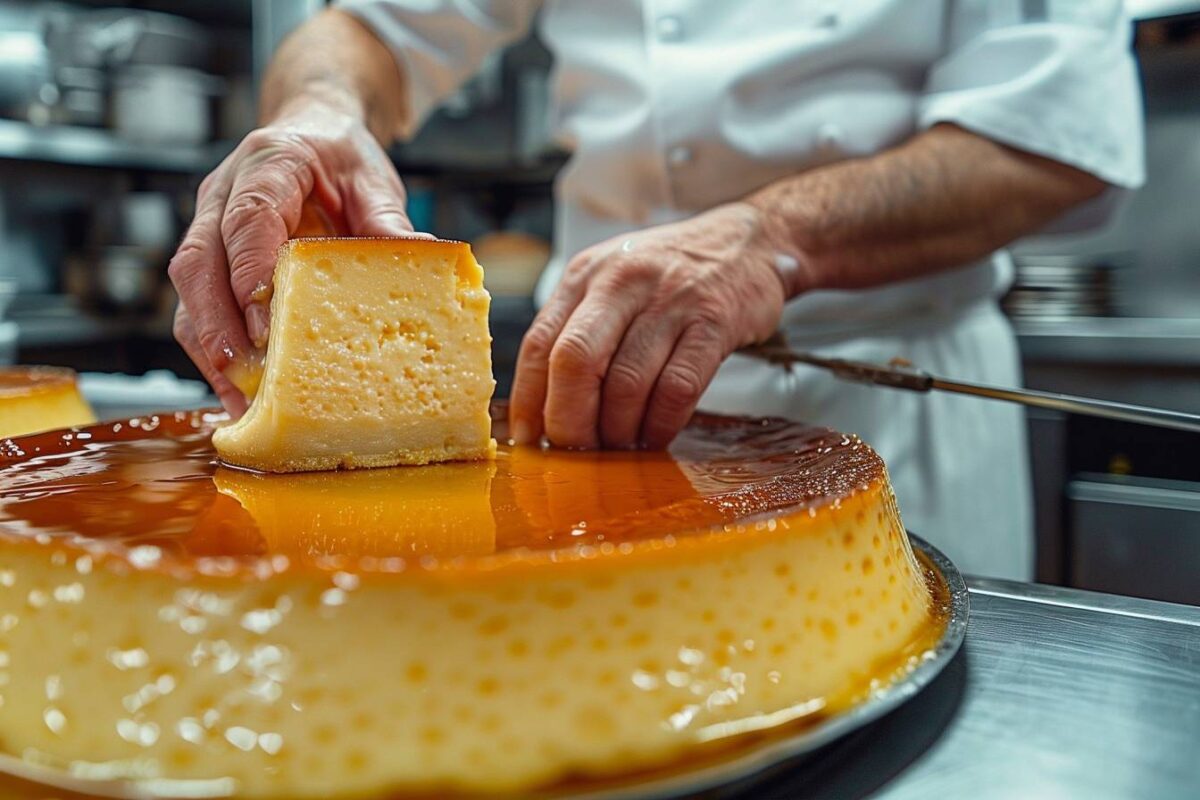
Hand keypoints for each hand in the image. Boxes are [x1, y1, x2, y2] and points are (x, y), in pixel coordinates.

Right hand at [169, 95, 420, 415]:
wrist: (312, 133)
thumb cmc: (339, 158)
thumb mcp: (372, 180)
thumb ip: (387, 219)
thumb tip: (418, 257)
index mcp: (269, 164)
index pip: (247, 215)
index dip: (250, 266)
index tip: (263, 317)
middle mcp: (223, 194)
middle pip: (200, 260)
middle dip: (217, 321)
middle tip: (244, 370)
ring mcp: (209, 228)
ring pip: (189, 290)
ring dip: (210, 346)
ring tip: (239, 399)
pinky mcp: (210, 261)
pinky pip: (196, 309)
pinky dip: (214, 352)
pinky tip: (238, 393)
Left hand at [509, 203, 789, 449]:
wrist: (747, 243)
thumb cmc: (669, 277)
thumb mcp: (611, 285)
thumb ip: (576, 330)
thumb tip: (543, 408)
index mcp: (585, 275)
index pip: (540, 344)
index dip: (529, 400)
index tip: (528, 440)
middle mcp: (621, 283)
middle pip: (576, 362)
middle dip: (569, 421)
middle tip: (574, 453)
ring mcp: (670, 301)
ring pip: (627, 383)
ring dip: (618, 431)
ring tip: (617, 449)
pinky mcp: (714, 322)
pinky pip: (677, 389)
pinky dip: (661, 424)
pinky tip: (655, 437)